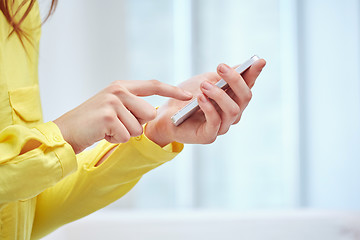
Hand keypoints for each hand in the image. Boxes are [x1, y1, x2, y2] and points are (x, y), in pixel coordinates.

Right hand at [53, 80, 191, 153]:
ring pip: (138, 128)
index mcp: (122, 86)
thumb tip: (154, 113)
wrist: (67, 132)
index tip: (187, 95)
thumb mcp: (114, 108)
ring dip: (125, 134)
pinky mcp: (108, 116)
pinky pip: (126, 136)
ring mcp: (113, 102)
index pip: (153, 85)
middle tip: (117, 125)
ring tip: (108, 129)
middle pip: (150, 114)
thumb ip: (133, 105)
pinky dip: (115, 140)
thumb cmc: (93, 123)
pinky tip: (102, 134)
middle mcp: (119, 91)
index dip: (171, 90)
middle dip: (137, 125)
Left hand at [145, 59, 265, 146]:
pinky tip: (200, 98)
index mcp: (233, 99)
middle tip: (220, 66)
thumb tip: (241, 66)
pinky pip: (215, 122)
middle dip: (235, 80)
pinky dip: (209, 108)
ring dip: (219, 94)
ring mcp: (222, 126)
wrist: (165, 116)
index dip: (254, 74)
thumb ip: (222, 77)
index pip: (248, 86)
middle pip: (245, 97)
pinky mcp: (209, 136)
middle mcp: (232, 114)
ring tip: (204, 85)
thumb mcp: (205, 81)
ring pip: (232, 110)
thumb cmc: (186, 98)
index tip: (259, 60)